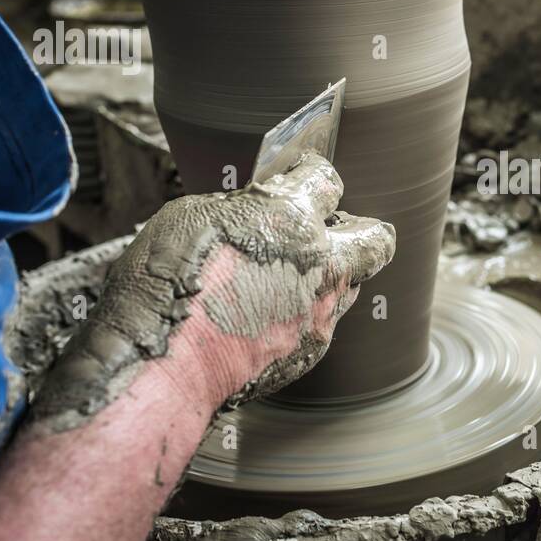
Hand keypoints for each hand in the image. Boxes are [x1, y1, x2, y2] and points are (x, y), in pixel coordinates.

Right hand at [29, 154, 393, 432]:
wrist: (165, 361)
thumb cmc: (166, 284)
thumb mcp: (192, 215)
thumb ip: (240, 210)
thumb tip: (253, 211)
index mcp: (291, 218)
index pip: (326, 181)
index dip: (312, 178)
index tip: (302, 181)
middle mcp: (320, 264)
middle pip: (375, 239)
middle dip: (356, 233)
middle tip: (327, 235)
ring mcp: (320, 312)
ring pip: (351, 286)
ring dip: (329, 279)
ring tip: (286, 281)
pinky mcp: (310, 351)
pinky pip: (321, 324)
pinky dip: (301, 317)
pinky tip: (263, 319)